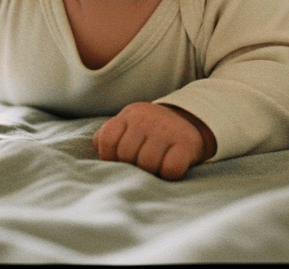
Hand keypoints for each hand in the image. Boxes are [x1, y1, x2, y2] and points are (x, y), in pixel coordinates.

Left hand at [94, 102, 215, 179]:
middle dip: (132, 166)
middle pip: (126, 155)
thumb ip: (109, 137)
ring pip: (147, 164)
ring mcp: (166, 129)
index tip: (121, 160)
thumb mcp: (128, 127)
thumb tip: (98, 151)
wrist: (190, 122)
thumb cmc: (151, 133)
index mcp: (129, 114)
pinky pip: (170, 169)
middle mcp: (146, 118)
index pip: (106, 140)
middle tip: (143, 163)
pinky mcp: (186, 143)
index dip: (110, 157)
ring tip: (157, 164)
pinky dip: (170, 174)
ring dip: (152, 171)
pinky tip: (171, 165)